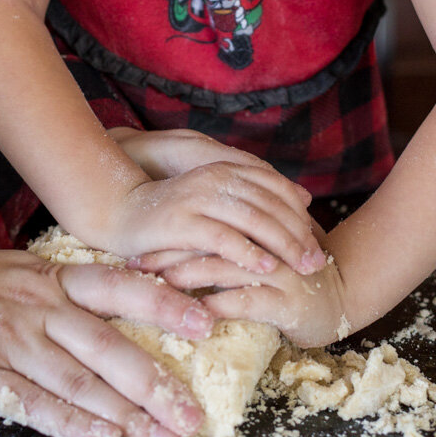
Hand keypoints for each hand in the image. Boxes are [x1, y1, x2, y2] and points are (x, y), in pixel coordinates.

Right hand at [0, 238, 213, 436]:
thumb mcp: (13, 271)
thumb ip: (60, 290)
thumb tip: (113, 308)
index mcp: (49, 279)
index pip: (119, 288)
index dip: (165, 304)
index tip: (206, 323)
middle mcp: (37, 306)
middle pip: (109, 345)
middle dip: (157, 382)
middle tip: (192, 415)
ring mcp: (8, 340)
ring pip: (78, 378)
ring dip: (124, 413)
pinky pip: (30, 401)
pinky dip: (68, 422)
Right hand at [104, 130, 325, 275]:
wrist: (118, 213)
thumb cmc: (171, 213)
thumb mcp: (215, 199)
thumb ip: (253, 196)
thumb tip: (304, 199)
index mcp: (225, 168)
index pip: (276, 187)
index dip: (300, 214)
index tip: (317, 241)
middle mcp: (214, 177)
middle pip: (270, 204)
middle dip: (298, 235)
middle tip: (317, 262)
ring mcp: (197, 197)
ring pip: (253, 219)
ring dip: (281, 245)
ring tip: (300, 268)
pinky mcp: (181, 221)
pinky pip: (222, 237)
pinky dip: (247, 253)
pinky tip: (264, 268)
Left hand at [132, 248, 356, 348]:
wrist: (344, 299)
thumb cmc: (293, 278)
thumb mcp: (261, 254)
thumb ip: (231, 242)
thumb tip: (180, 242)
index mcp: (258, 227)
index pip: (208, 223)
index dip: (172, 234)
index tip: (137, 246)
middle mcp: (267, 244)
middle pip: (209, 241)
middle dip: (169, 254)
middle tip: (135, 264)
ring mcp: (278, 272)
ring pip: (224, 267)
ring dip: (186, 276)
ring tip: (156, 285)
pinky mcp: (286, 301)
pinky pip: (245, 301)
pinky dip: (217, 306)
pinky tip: (193, 314)